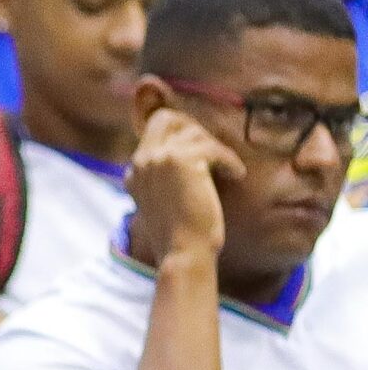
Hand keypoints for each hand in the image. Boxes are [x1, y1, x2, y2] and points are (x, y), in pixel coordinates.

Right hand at [129, 107, 240, 264]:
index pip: (153, 129)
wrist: (183, 252)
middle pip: (168, 118)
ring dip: (217, 149)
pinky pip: (214, 148)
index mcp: (134, 171)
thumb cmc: (179, 234)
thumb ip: (163, 176)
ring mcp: (159, 158)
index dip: (181, 135)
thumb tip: (187, 155)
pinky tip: (235, 175)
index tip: (202, 151)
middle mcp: (142, 160)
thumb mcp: (163, 200)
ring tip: (228, 169)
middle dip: (195, 130)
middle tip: (214, 152)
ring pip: (195, 132)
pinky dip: (229, 161)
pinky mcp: (181, 161)